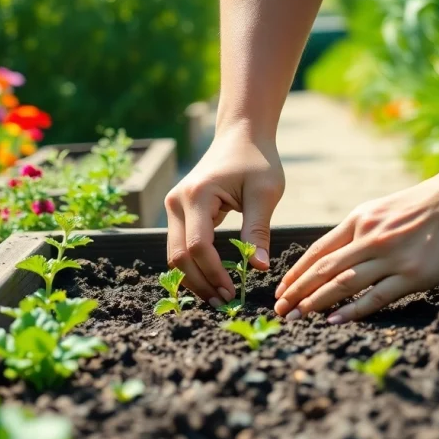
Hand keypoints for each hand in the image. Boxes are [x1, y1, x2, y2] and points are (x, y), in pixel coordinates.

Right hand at [165, 127, 284, 303]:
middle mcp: (177, 202)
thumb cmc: (257, 161)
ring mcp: (173, 207)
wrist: (240, 136)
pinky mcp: (177, 211)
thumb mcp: (265, 194)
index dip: (213, 274)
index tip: (233, 292)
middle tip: (224, 303)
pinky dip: (193, 266)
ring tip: (218, 296)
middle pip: (178, 256)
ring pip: (174, 254)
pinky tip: (212, 279)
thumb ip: (258, 231)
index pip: (198, 246)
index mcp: (197, 196)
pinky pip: (180, 245)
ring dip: (194, 278)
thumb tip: (259, 268)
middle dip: (200, 283)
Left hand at [274, 162, 438, 323]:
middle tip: (278, 310)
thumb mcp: (387, 208)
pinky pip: (376, 296)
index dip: (297, 272)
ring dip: (315, 303)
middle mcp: (369, 237)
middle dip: (296, 291)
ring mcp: (391, 256)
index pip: (318, 250)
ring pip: (342, 284)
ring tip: (295, 317)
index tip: (281, 289)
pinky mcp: (414, 274)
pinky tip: (333, 321)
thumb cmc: (434, 201)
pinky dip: (352, 310)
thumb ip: (365, 228)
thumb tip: (344, 249)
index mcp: (360, 219)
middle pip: (323, 269)